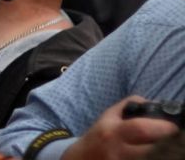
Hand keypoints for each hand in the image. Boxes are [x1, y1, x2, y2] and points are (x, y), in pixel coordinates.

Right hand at [63, 97, 179, 159]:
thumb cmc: (99, 135)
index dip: (162, 127)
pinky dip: (154, 159)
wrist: (82, 158)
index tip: (173, 127)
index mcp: (114, 132)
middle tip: (175, 140)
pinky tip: (156, 155)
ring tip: (167, 148)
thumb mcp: (109, 116)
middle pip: (152, 150)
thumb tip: (156, 104)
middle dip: (168, 144)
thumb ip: (130, 105)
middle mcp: (118, 151)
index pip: (141, 129)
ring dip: (163, 154)